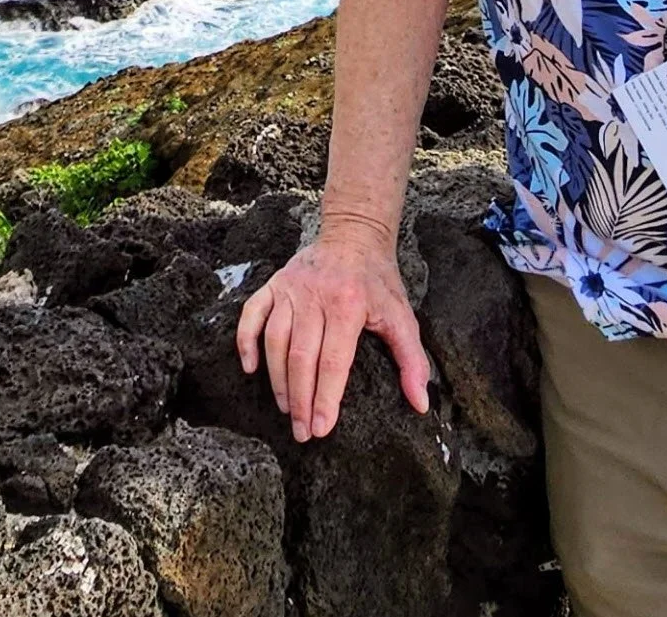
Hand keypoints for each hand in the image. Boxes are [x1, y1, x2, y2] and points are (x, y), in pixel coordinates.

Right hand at [236, 222, 430, 441]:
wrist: (354, 234)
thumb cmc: (378, 282)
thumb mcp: (402, 316)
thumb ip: (412, 360)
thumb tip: (420, 402)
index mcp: (349, 304)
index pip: (333, 360)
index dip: (325, 398)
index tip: (321, 429)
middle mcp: (316, 295)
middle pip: (301, 356)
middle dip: (300, 400)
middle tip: (302, 431)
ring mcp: (291, 288)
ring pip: (275, 340)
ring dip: (277, 379)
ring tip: (287, 408)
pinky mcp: (274, 283)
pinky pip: (252, 314)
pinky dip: (246, 341)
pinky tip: (250, 368)